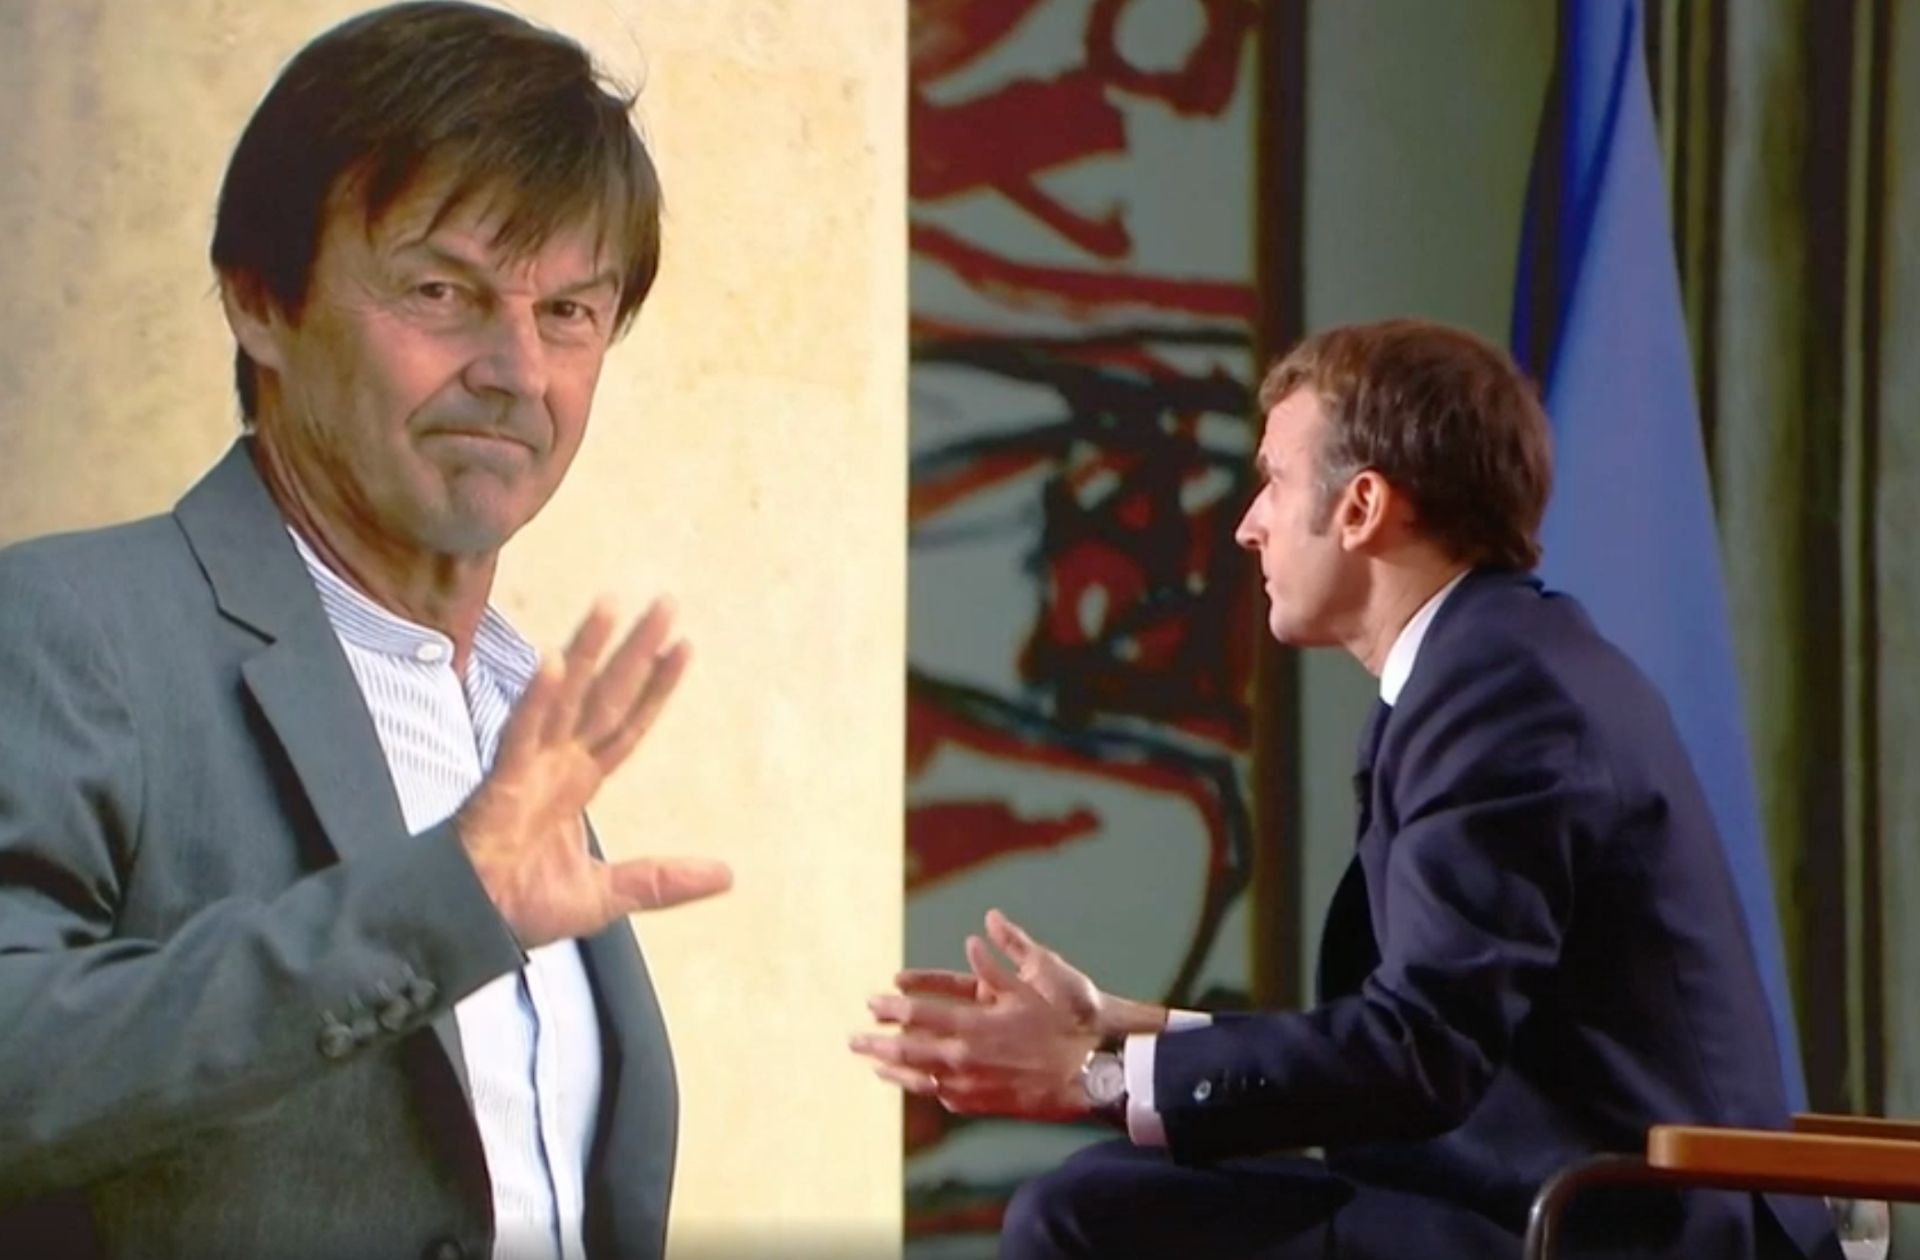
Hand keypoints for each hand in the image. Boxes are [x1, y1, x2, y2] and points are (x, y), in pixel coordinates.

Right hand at [456, 598, 731, 947]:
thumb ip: (663, 880)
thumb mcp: (608, 894)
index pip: (629, 723)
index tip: (685, 645)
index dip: (656, 686)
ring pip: (564, 698)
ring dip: (586, 651)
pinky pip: (521, 734)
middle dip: (635, 649)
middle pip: (606, 695)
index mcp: (580, 781)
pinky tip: (553, 662)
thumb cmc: (521, 905)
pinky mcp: (500, 784)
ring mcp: (529, 767)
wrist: (469, 929)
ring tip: (610, 605)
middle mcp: (558, 763)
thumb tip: (727, 876)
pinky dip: (537, 699)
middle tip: (665, 602)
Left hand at [851, 911, 1160, 1120]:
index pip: (920, 1014)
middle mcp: (967, 1058)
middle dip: (877, 1044)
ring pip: (923, 1080)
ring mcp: (975, 1086)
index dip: (892, 1007)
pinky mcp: (986, 1104)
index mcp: (975, 1025)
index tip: (871, 1002)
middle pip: (909, 1052)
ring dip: (896, 1071)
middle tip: (852, 1041)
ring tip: (876, 1066)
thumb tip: (989, 920)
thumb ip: (1010, 949)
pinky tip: (918, 1083)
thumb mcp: (1042, 976)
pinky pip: (947, 1097)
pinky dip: (927, 1088)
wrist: (1098, 1070)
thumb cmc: (1072, 1019)